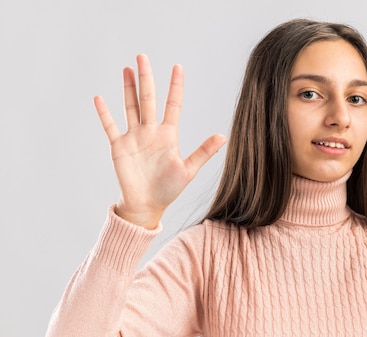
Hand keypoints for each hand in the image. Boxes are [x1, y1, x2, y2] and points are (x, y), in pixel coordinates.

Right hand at [94, 54, 225, 228]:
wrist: (147, 205)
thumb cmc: (169, 189)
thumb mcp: (188, 170)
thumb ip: (203, 152)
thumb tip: (223, 136)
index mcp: (169, 135)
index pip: (173, 105)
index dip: (175, 86)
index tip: (178, 67)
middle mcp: (151, 132)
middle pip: (149, 99)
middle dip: (146, 78)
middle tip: (142, 56)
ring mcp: (134, 137)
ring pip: (131, 107)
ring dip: (128, 89)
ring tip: (127, 69)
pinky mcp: (119, 147)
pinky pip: (111, 127)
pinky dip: (105, 114)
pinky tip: (100, 98)